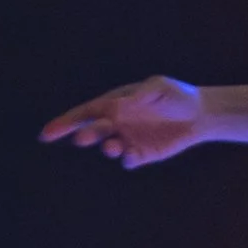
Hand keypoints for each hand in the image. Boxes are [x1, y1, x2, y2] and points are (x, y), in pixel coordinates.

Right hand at [39, 74, 209, 167]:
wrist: (199, 113)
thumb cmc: (176, 95)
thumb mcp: (158, 87)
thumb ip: (139, 95)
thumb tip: (118, 106)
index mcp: (115, 104)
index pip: (85, 113)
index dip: (65, 123)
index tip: (47, 133)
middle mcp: (117, 123)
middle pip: (93, 131)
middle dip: (86, 135)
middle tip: (84, 139)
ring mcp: (128, 139)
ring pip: (109, 147)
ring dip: (107, 148)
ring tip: (112, 146)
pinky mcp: (142, 153)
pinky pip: (128, 160)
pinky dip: (126, 159)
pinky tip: (130, 155)